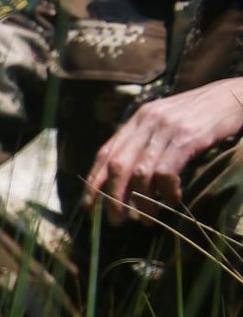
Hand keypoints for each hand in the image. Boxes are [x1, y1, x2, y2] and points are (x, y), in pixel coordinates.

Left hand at [87, 79, 242, 223]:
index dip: (93, 182)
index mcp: (139, 119)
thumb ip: (145, 141)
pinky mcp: (188, 138)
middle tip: (118, 221)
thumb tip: (125, 178)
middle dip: (113, 199)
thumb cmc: (203, 113)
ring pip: (140, 173)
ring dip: (141, 202)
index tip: (89, 206)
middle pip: (117, 167)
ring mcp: (167, 129)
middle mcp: (148, 121)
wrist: (237, 95)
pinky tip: (173, 200)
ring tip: (147, 219)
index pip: (105, 153)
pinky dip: (166, 191)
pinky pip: (166, 172)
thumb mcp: (167, 120)